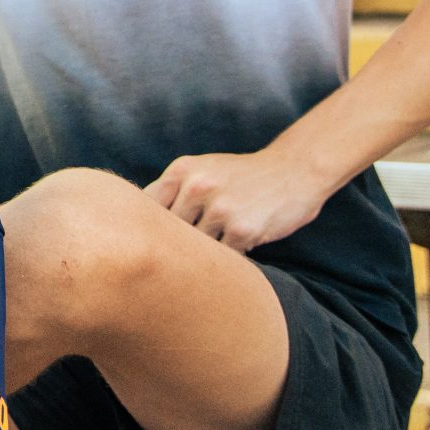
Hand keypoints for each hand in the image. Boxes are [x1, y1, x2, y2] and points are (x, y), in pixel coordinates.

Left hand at [144, 149, 330, 251]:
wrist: (295, 171)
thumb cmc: (242, 175)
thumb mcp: (203, 169)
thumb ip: (174, 190)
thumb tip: (135, 220)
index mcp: (182, 170)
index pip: (146, 207)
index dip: (144, 228)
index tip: (144, 242)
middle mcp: (197, 187)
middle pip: (167, 232)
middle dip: (171, 247)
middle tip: (176, 258)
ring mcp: (220, 209)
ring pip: (193, 248)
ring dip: (200, 256)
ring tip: (208, 254)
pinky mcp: (242, 230)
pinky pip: (222, 258)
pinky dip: (226, 260)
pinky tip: (235, 249)